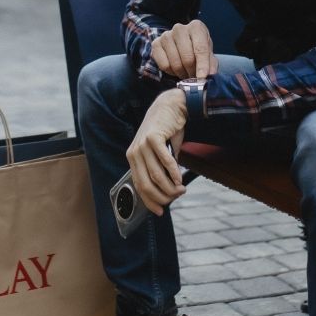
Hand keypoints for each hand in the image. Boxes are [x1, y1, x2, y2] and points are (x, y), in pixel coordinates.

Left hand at [127, 90, 186, 215]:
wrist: (170, 106)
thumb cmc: (166, 130)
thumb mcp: (159, 152)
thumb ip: (160, 169)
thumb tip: (168, 190)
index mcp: (133, 157)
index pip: (138, 185)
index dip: (149, 200)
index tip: (160, 210)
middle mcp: (134, 152)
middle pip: (146, 184)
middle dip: (162, 196)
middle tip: (176, 197)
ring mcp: (142, 144)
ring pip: (156, 175)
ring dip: (170, 186)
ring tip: (181, 189)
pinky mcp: (154, 138)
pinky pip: (165, 161)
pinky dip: (174, 173)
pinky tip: (180, 179)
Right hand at [151, 20, 218, 81]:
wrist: (182, 45)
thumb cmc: (197, 49)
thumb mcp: (208, 55)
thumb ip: (211, 64)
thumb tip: (210, 74)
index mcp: (196, 27)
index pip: (200, 48)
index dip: (202, 65)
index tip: (203, 77)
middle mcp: (179, 28)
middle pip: (187, 57)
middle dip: (192, 71)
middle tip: (195, 77)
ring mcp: (166, 35)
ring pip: (175, 63)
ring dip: (182, 73)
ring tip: (186, 73)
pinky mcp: (155, 44)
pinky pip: (164, 65)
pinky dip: (171, 72)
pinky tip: (175, 69)